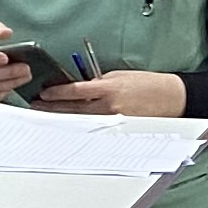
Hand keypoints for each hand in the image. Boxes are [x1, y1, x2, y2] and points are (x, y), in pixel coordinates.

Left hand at [39, 68, 189, 118]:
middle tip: (37, 106)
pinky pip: (95, 128)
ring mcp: (113, 121)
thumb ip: (98, 84)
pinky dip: (81, 126)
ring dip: (63, 118)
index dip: (57, 93)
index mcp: (108, 89)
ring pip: (81, 121)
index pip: (76, 91)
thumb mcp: (119, 77)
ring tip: (47, 116)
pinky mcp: (118, 130)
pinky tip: (69, 126)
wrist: (170, 98)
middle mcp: (109, 107)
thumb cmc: (146, 84)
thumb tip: (79, 90)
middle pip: (73, 109)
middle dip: (53, 108)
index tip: (44, 93)